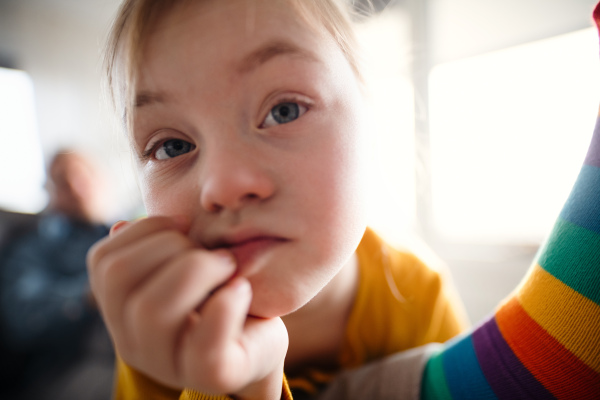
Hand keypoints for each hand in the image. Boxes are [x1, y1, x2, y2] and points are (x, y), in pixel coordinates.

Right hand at [87, 216, 287, 398]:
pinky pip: (204, 341)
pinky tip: (241, 289)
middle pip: (120, 278)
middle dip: (171, 245)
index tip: (185, 224)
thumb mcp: (188, 266)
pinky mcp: (210, 376)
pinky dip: (226, 303)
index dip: (144, 229)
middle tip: (212, 251)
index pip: (104, 261)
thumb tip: (120, 225)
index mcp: (122, 310)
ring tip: (229, 266)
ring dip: (198, 269)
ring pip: (152, 310)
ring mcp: (167, 365)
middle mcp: (133, 341)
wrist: (261, 342)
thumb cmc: (223, 294)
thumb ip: (158, 248)